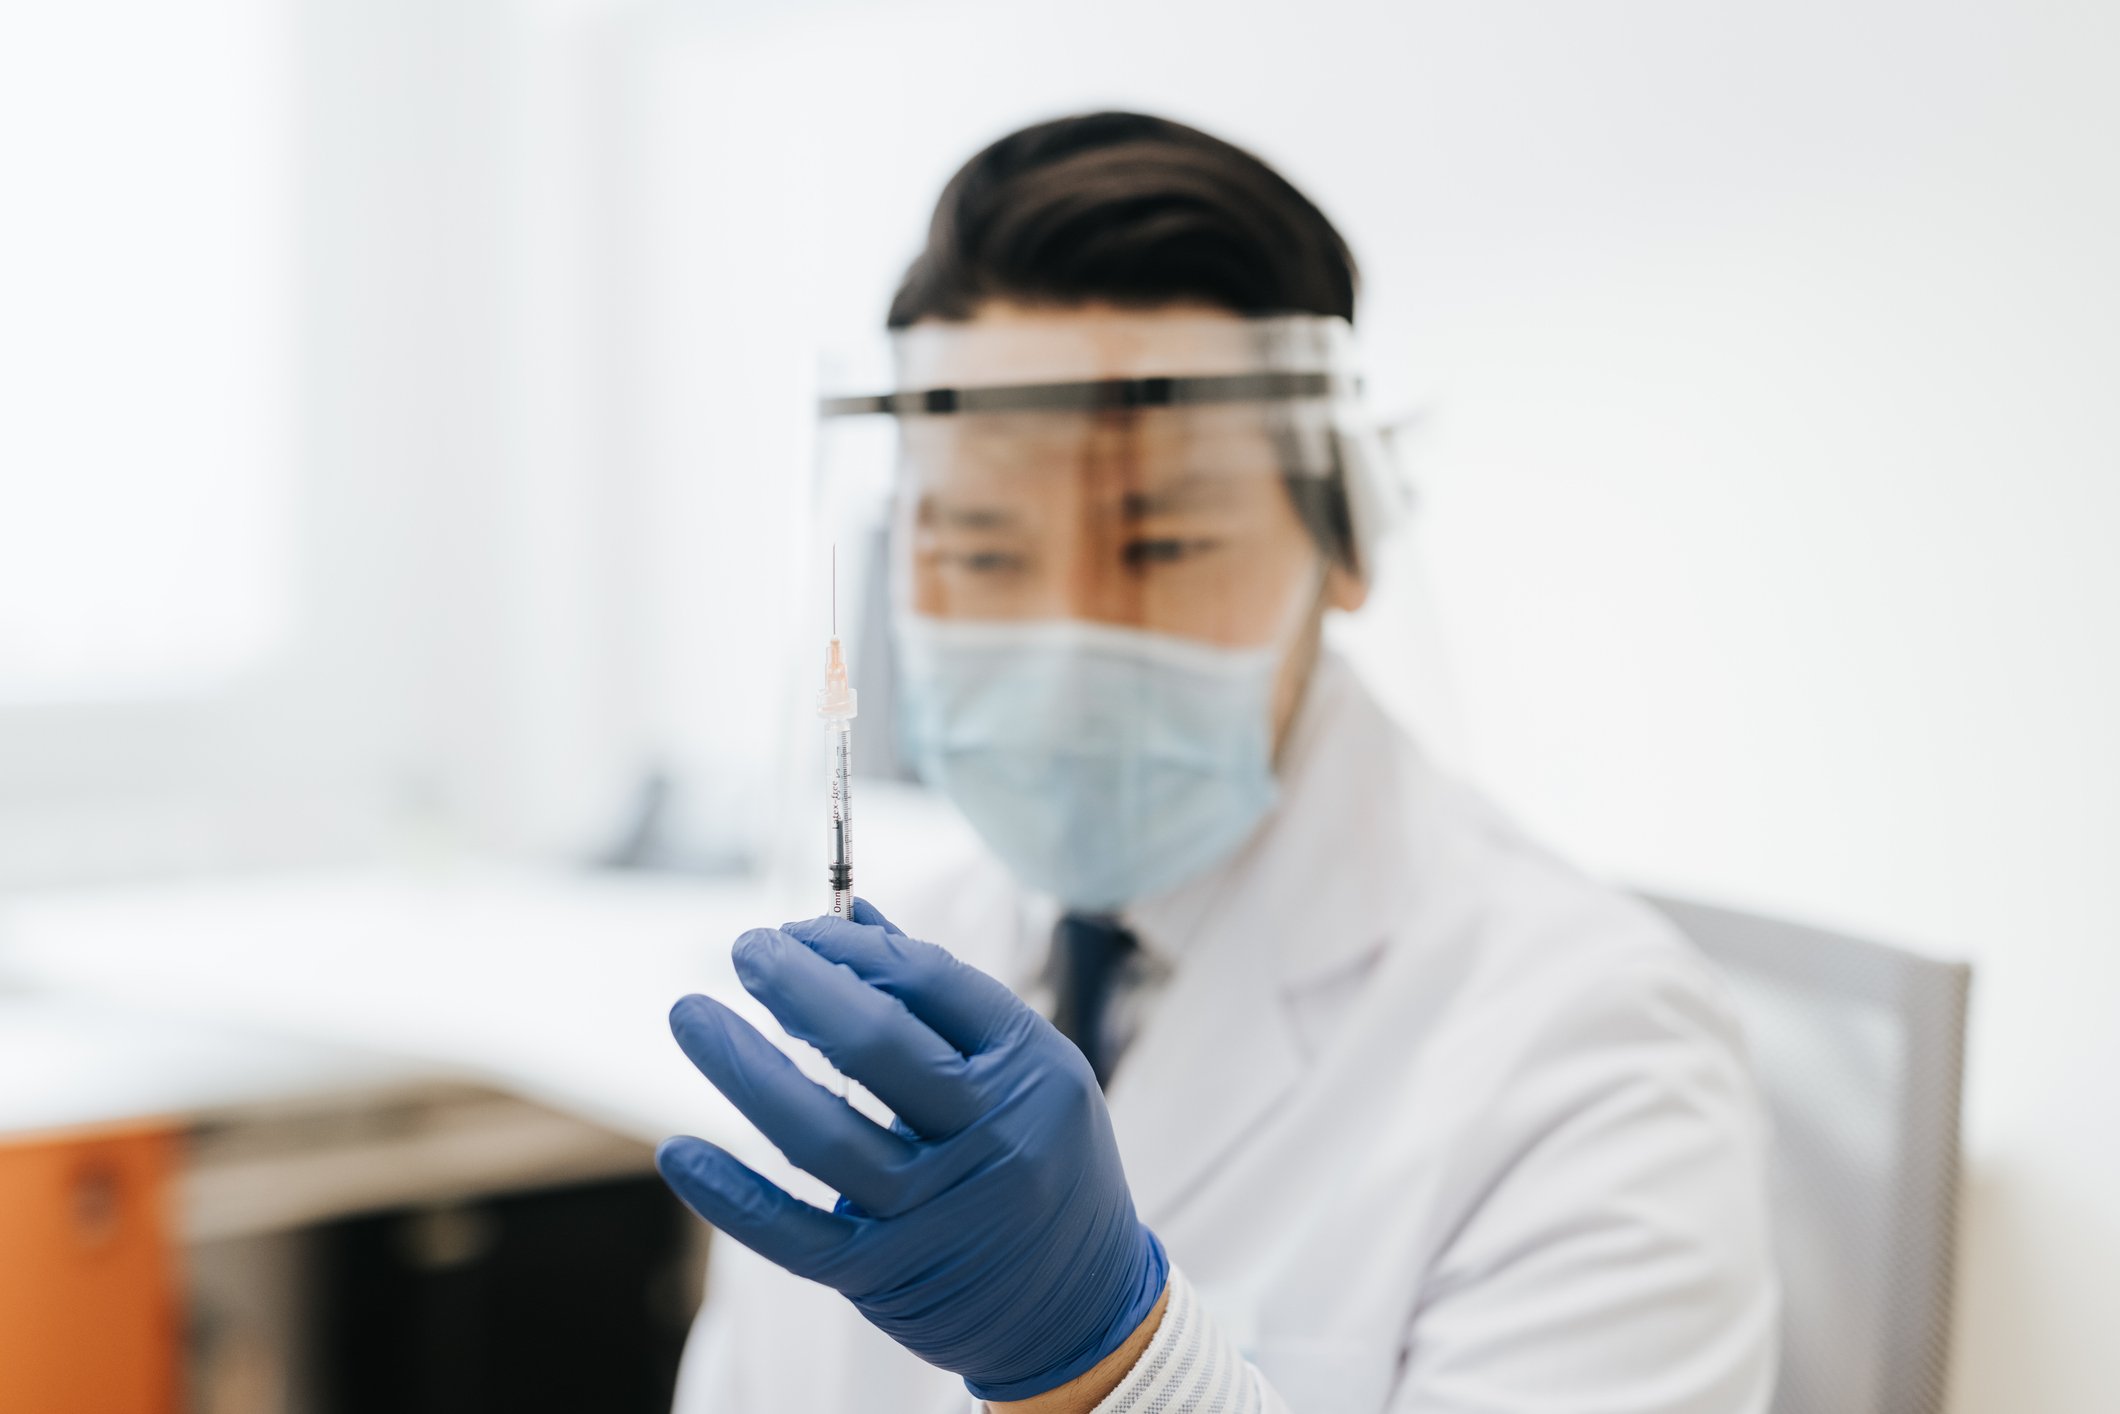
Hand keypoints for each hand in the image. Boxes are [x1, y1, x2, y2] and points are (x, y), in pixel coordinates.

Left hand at [657, 898, 1168, 1401]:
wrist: (1080, 1303)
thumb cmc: (1042, 1157)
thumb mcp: (1027, 1066)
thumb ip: (940, 995)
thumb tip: (850, 912)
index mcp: (1028, 1070)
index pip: (932, 982)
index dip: (854, 945)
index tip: (799, 927)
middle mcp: (988, 1138)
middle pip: (878, 1045)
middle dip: (800, 985)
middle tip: (748, 949)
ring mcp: (934, 1211)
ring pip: (823, 1134)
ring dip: (745, 1068)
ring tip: (691, 1014)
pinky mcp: (885, 1271)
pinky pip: (794, 1233)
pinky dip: (731, 1195)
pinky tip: (680, 1150)